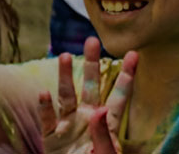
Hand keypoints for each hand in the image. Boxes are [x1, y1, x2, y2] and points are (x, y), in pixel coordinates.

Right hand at [37, 39, 137, 153]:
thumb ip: (101, 134)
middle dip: (92, 64)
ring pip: (66, 96)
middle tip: (93, 40)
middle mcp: (87, 118)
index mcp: (106, 122)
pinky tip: (44, 92)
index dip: (127, 75)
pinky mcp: (50, 138)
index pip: (119, 95)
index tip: (135, 54)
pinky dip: (45, 107)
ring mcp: (68, 126)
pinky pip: (47, 120)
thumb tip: (98, 110)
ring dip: (66, 77)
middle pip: (91, 86)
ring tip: (66, 56)